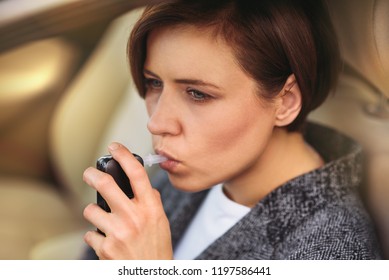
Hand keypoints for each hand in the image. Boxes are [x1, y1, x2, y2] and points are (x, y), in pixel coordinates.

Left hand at [83, 142, 172, 258]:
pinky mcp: (105, 248)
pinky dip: (95, 236)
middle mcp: (134, 217)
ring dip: (93, 213)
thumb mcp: (160, 221)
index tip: (115, 147)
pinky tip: (107, 241)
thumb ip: (151, 202)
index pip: (137, 174)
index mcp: (151, 208)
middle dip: (91, 175)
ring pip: (90, 210)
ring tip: (103, 221)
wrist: (150, 275)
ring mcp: (118, 232)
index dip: (124, 155)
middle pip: (105, 184)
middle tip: (88, 173)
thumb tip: (144, 186)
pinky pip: (90, 234)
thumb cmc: (157, 248)